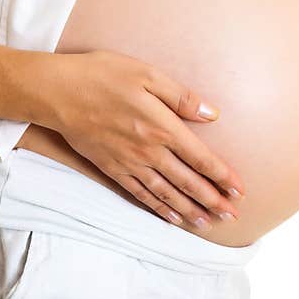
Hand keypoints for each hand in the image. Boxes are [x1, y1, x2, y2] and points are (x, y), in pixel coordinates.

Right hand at [46, 50, 244, 229]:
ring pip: (167, 193)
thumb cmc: (103, 76)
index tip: (240, 191)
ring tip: (208, 223)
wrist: (58, 93)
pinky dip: (159, 208)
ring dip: (190, 209)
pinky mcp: (112, 169)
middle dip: (213, 200)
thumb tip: (212, 114)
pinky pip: (141, 194)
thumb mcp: (147, 75)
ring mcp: (130, 163)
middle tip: (233, 216)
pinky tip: (172, 217)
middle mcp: (149, 151)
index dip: (223, 177)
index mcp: (163, 127)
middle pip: (188, 182)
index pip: (201, 158)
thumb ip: (181, 98)